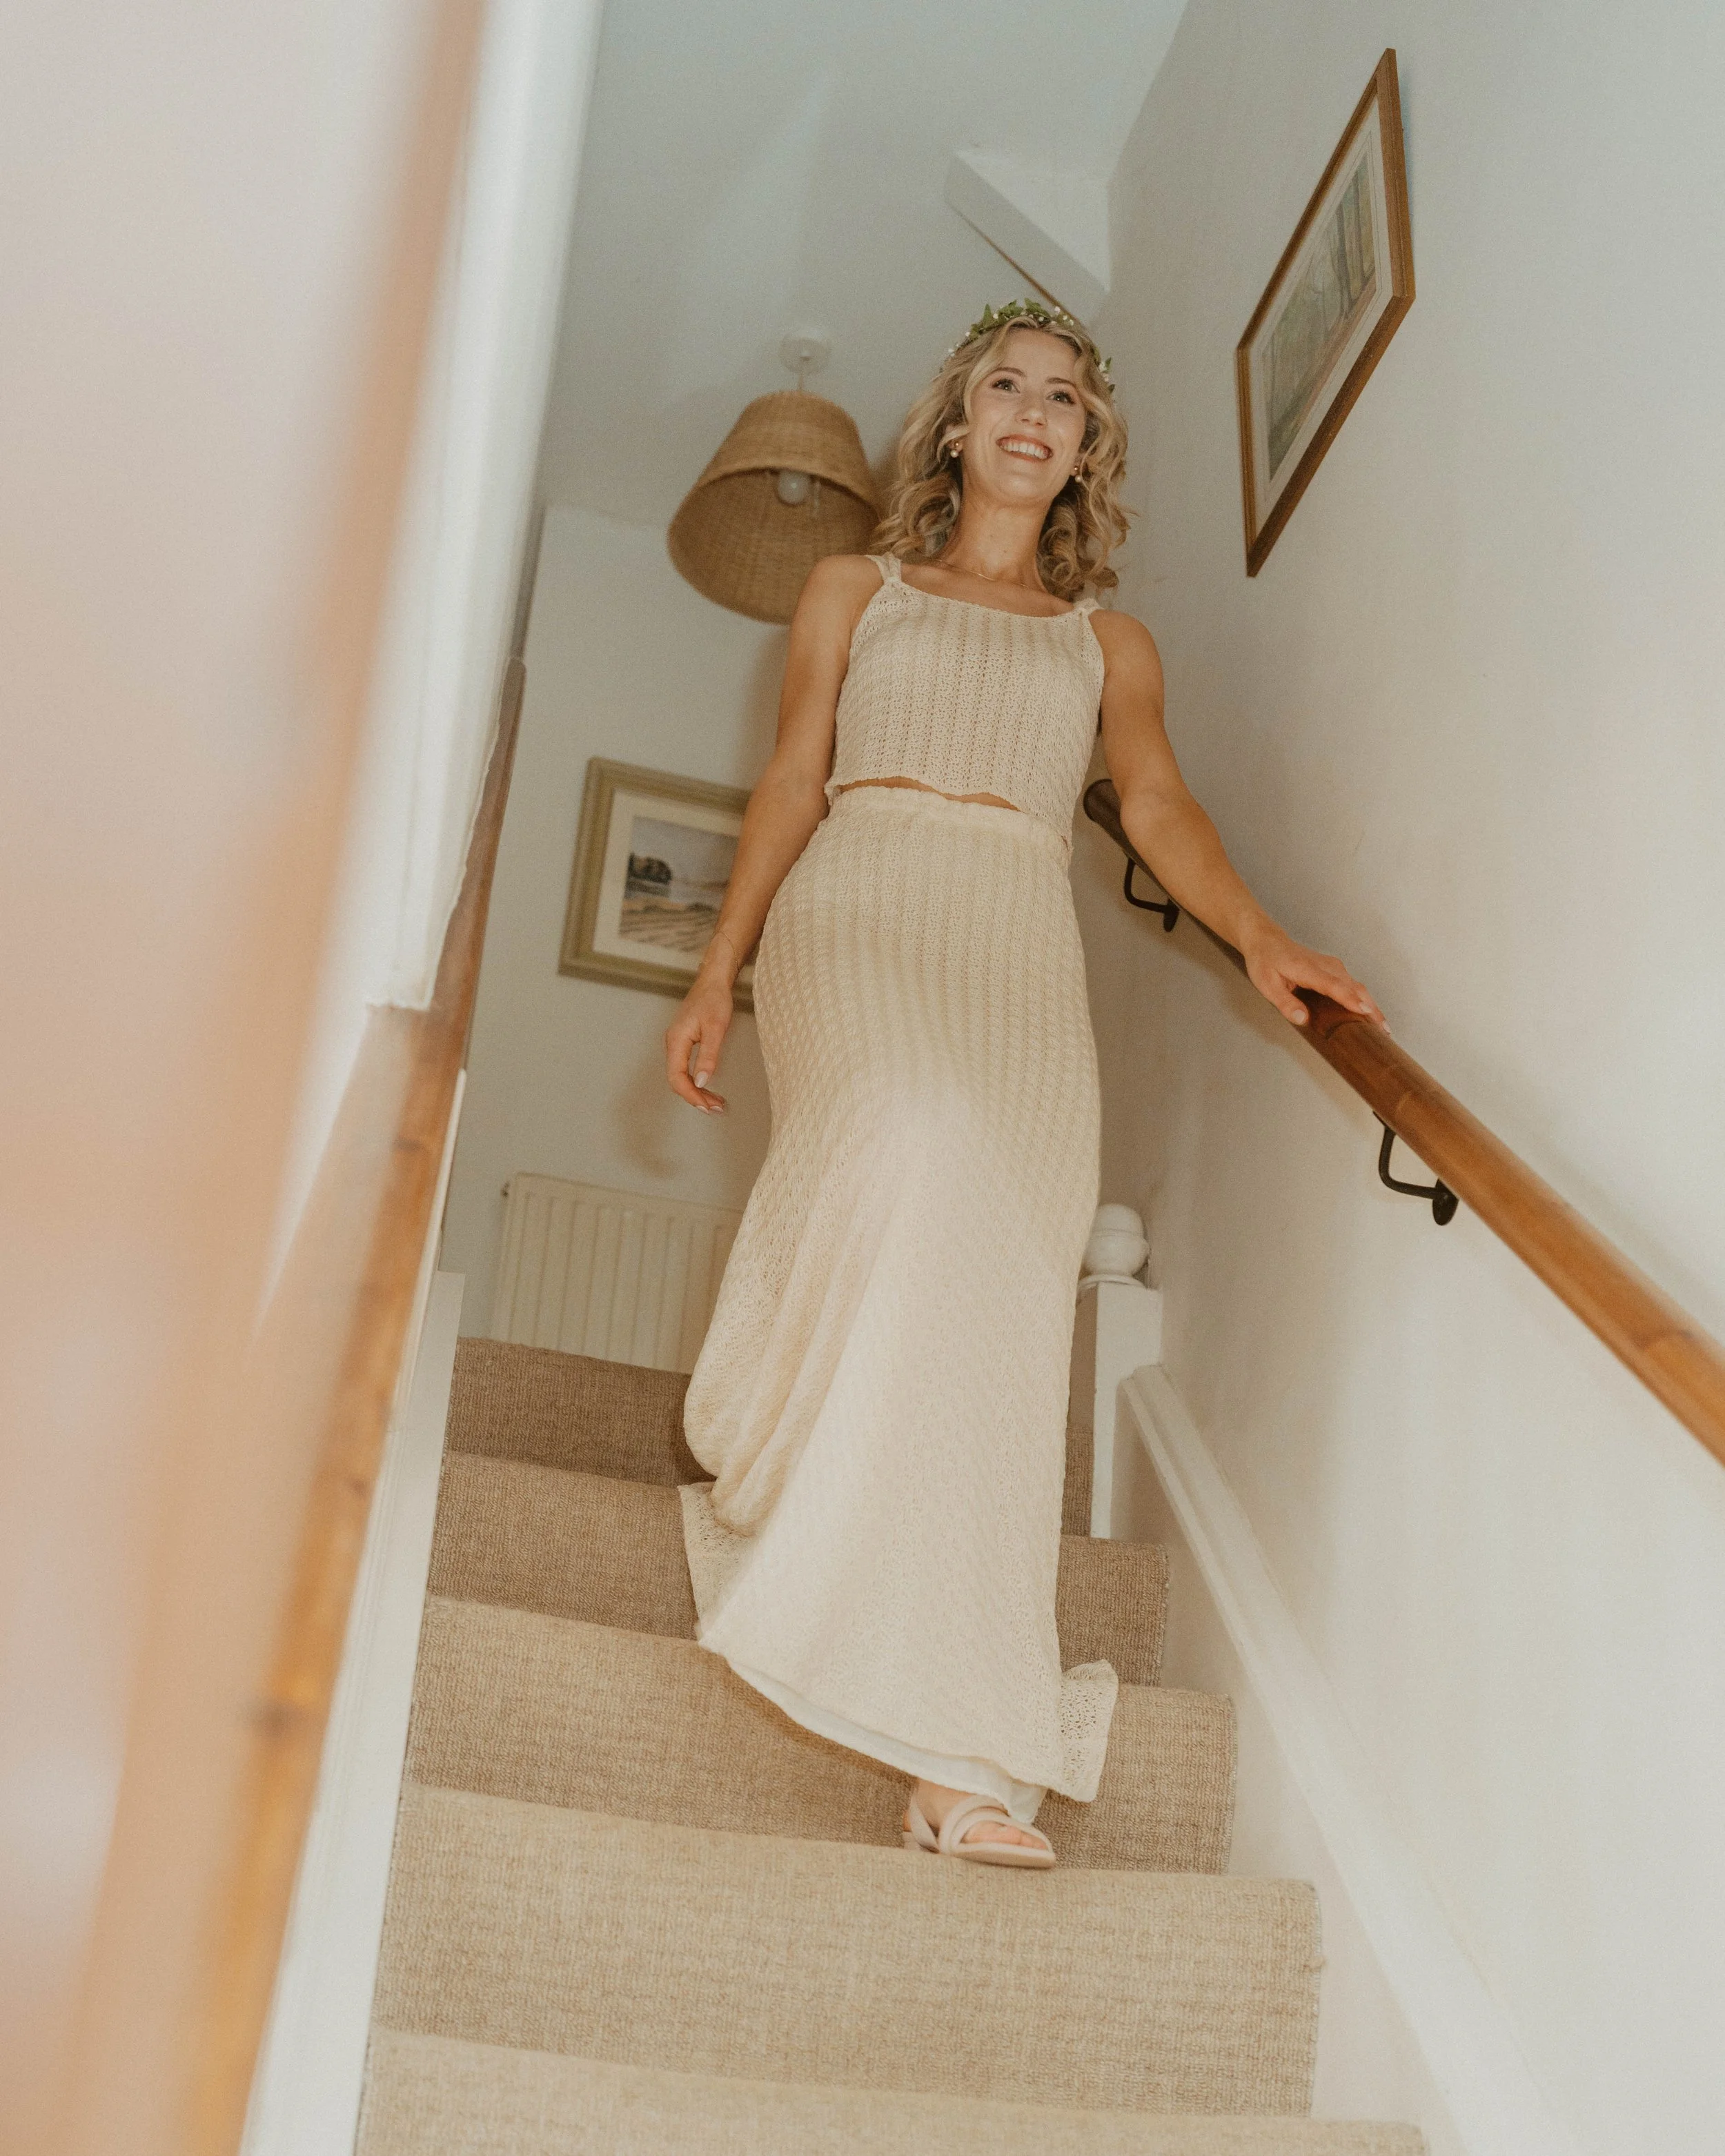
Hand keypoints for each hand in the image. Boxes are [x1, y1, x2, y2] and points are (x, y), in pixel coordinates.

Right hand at [665, 970, 732, 1111]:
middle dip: (695, 1097)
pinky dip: (697, 1081)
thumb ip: (708, 1056)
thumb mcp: (716, 1029)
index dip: (691, 1095)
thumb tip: (702, 1081)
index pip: (677, 1078)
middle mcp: (672, 1044)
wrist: (713, 981)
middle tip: (716, 1108)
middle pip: (678, 1080)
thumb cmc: (714, 1000)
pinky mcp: (684, 1043)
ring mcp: (677, 1044)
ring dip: (697, 1091)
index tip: (707, 1106)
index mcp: (676, 1041)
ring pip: (681, 1076)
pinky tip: (708, 1087)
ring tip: (715, 1102)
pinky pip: (685, 1069)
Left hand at [1241, 925, 1384, 1029]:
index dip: (1350, 999)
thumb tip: (1302, 1019)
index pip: (1334, 986)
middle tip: (1383, 1031)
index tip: (1365, 1011)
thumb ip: (1285, 1003)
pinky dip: (1364, 999)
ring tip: (1382, 1027)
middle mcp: (1326, 966)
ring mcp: (1333, 966)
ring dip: (1371, 1005)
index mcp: (1308, 969)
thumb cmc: (1265, 961)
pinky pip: (1353, 985)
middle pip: (1354, 987)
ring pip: (1358, 986)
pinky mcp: (1335, 969)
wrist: (1267, 940)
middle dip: (1371, 1009)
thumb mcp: (1266, 985)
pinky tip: (1370, 1013)